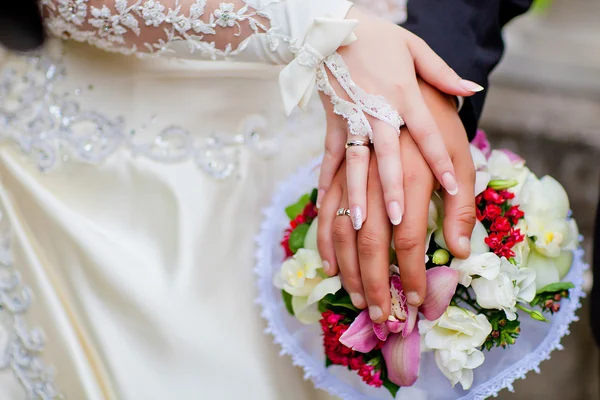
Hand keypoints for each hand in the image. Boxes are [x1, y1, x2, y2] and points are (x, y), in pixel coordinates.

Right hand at [317, 6, 482, 232]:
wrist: (332, 27)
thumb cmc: (378, 38)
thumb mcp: (414, 48)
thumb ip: (442, 73)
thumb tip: (472, 89)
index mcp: (402, 93)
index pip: (424, 132)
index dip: (438, 159)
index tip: (453, 185)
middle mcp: (376, 109)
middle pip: (387, 154)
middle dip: (392, 188)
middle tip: (399, 219)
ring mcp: (351, 117)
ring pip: (355, 160)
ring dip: (356, 192)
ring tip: (358, 221)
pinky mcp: (332, 121)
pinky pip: (329, 154)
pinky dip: (326, 178)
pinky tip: (326, 202)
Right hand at [317, 81, 475, 322]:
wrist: (399, 68)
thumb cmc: (438, 116)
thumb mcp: (463, 155)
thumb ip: (463, 206)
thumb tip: (462, 252)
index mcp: (415, 172)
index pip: (410, 238)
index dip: (413, 275)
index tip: (419, 303)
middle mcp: (378, 175)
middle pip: (371, 241)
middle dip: (376, 284)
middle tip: (382, 316)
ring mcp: (352, 169)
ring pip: (341, 228)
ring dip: (348, 269)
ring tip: (356, 297)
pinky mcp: (336, 165)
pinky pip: (324, 207)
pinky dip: (324, 239)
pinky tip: (329, 264)